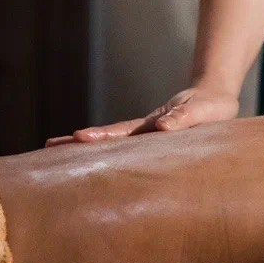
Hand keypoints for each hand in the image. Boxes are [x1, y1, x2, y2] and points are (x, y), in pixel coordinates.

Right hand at [44, 86, 239, 145]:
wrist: (216, 98)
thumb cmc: (211, 107)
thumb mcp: (201, 112)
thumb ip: (183, 119)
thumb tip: (162, 128)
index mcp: (151, 125)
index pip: (120, 132)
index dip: (100, 137)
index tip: (76, 138)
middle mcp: (143, 130)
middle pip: (106, 137)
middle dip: (76, 143)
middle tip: (47, 146)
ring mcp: (145, 136)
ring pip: (112, 143)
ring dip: (85, 149)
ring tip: (54, 152)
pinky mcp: (153, 142)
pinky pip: (126, 152)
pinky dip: (104, 154)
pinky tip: (89, 164)